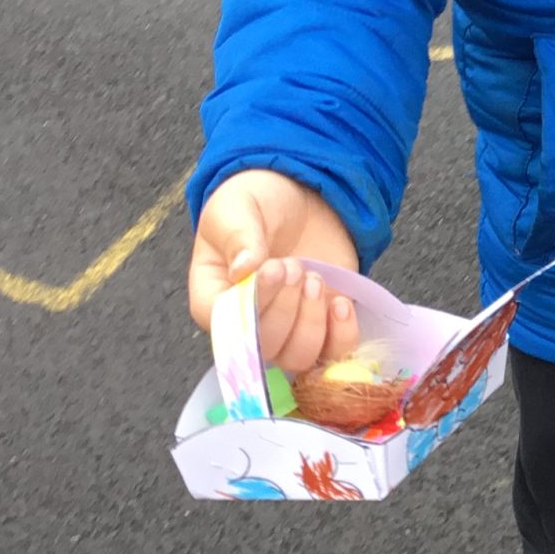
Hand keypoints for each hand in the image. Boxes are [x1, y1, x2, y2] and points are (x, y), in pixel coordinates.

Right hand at [188, 168, 362, 373]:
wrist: (301, 195)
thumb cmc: (257, 202)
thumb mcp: (237, 208)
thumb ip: (238, 236)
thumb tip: (244, 270)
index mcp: (213, 298)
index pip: (228, 326)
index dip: (254, 306)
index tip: (274, 267)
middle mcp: (247, 323)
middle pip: (264, 347)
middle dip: (286, 307)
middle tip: (295, 264)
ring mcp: (287, 329)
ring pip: (297, 358)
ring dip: (312, 322)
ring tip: (314, 277)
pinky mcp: (323, 327)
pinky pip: (333, 355)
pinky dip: (341, 336)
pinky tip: (340, 302)